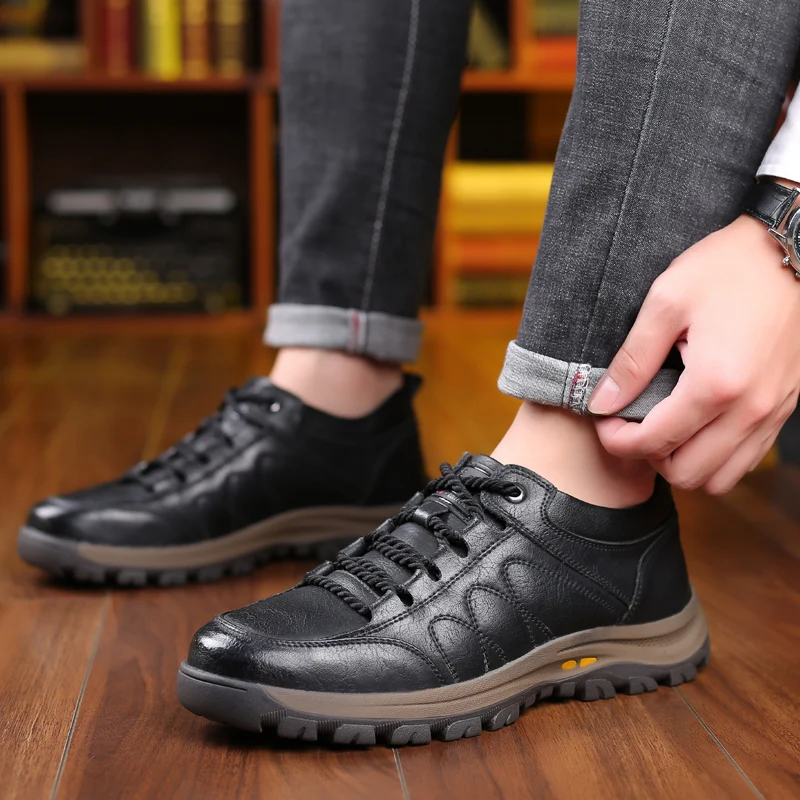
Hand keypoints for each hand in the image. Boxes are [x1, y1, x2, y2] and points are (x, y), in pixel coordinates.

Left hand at [588, 212, 799, 493]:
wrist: (793, 249)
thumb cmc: (728, 267)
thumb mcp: (666, 302)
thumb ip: (632, 360)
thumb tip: (601, 403)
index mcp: (715, 384)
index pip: (654, 443)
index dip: (618, 441)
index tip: (605, 420)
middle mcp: (750, 409)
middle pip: (687, 473)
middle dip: (648, 457)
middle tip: (630, 426)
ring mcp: (773, 412)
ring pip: (720, 477)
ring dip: (683, 463)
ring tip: (662, 429)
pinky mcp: (785, 407)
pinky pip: (746, 458)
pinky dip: (715, 456)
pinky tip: (695, 425)